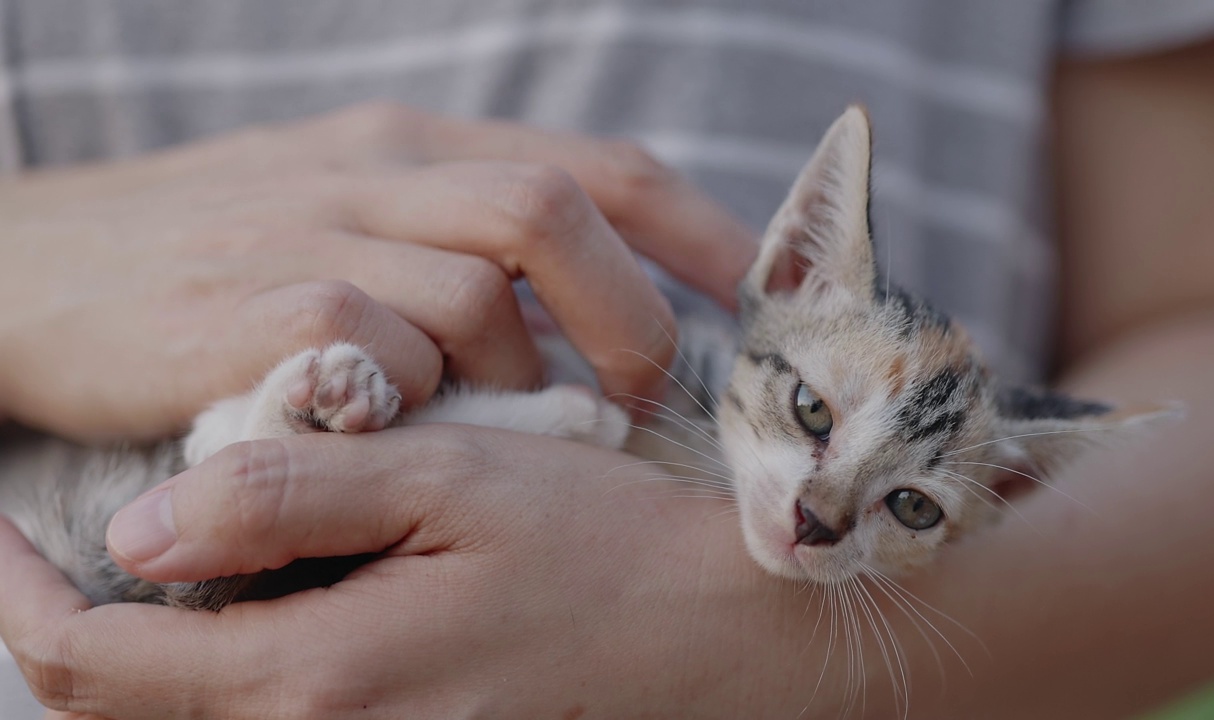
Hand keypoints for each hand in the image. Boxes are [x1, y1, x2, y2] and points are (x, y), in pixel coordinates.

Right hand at [0, 102, 755, 440]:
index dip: (699, 230)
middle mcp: (371, 170)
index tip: (762, 300)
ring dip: (519, 370)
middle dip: (626, 310)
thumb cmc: (210, 262)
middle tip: (640, 392)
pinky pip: (377, 347)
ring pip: (475, 288)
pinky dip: (415, 395)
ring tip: (511, 426)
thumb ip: (453, 249)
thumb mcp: (342, 220)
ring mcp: (308, 230)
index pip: (596, 164)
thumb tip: (576, 316)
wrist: (26, 273)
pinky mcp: (247, 307)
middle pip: (552, 208)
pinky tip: (399, 428)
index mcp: (413, 146)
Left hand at [0, 427, 854, 718]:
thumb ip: (292, 500)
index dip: (13, 591)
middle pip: (118, 716)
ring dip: (130, 655)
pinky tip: (246, 599)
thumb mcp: (452, 484)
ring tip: (143, 558)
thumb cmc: (605, 542)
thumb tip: (142, 528)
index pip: (90, 663)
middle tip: (50, 534)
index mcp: (319, 680)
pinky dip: (211, 673)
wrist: (724, 632)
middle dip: (58, 628)